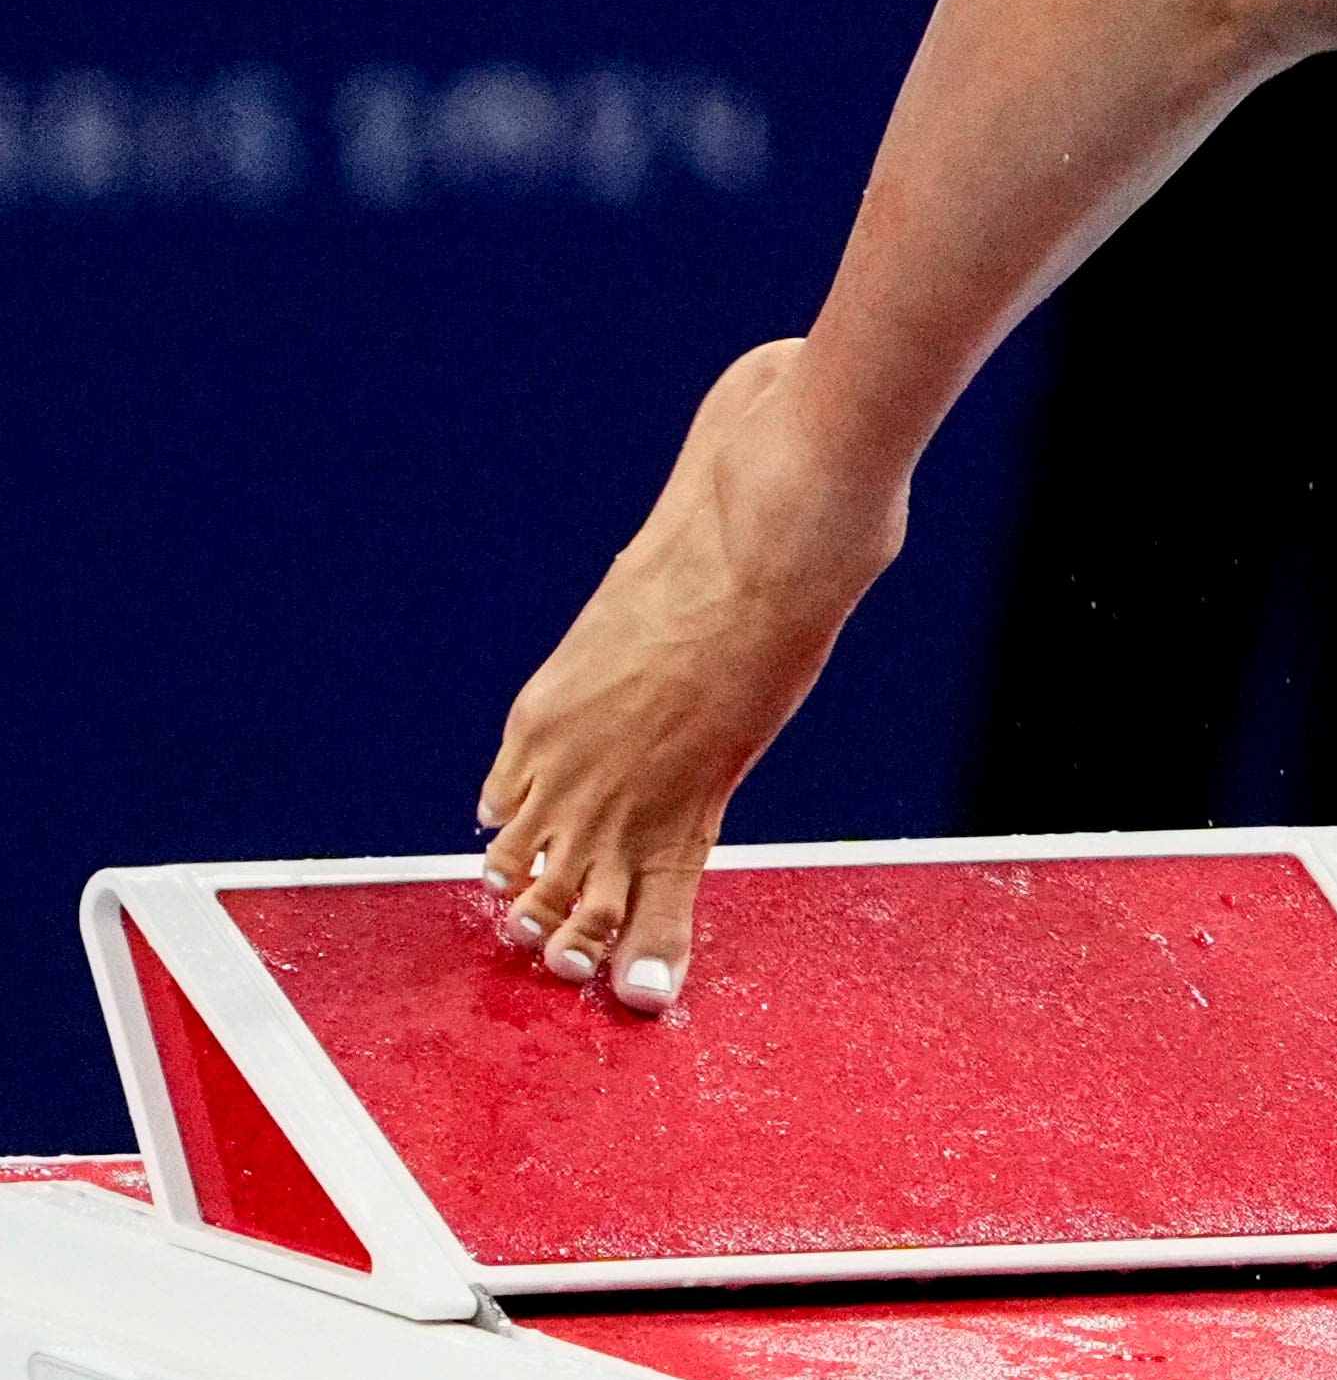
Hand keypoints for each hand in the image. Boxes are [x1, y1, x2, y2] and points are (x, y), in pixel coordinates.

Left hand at [477, 342, 897, 1011]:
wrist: (776, 496)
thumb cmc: (747, 476)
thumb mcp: (699, 498)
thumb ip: (711, 487)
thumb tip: (772, 385)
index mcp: (556, 688)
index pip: (517, 794)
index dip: (526, 841)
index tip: (534, 876)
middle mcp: (569, 743)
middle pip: (533, 856)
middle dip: (541, 908)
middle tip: (548, 954)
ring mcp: (622, 774)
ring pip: (584, 889)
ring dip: (587, 941)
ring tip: (586, 982)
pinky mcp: (689, 793)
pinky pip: (665, 892)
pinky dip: (657, 946)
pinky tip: (651, 995)